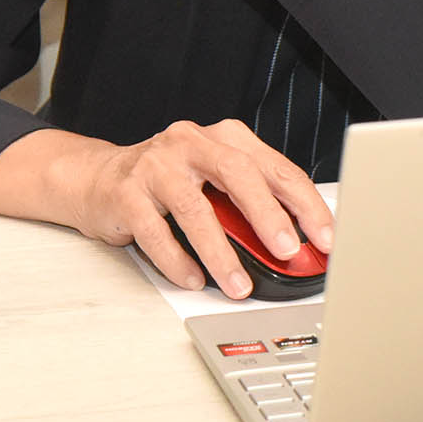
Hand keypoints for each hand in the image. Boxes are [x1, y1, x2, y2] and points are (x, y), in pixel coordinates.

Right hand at [69, 119, 332, 297]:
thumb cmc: (167, 181)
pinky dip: (177, 260)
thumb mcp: (215, 181)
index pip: (277, 169)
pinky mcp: (126, 192)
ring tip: (238, 284)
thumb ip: (250, 203)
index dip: (306, 204)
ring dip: (221, 253)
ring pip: (196, 209)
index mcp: (226, 137)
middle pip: (240, 175)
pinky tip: (193, 279)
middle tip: (287, 251)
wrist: (97, 178)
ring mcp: (157, 165)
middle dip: (268, 216)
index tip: (326, 236)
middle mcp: (193, 143)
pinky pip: (155, 231)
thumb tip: (294, 246)